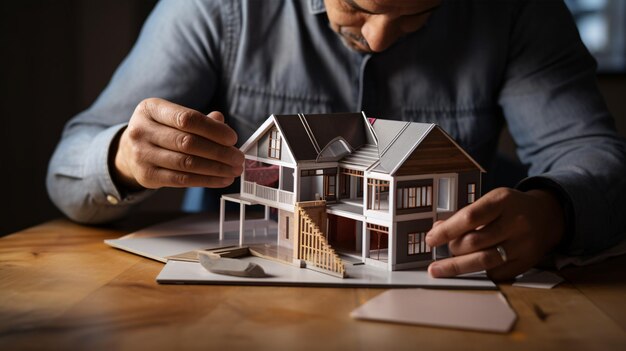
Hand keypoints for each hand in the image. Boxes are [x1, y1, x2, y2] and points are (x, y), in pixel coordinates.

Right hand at [112, 98, 243, 189]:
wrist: (130, 151)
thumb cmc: (162, 131)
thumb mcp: (174, 118)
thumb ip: (199, 120)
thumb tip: (223, 124)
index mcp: (151, 109)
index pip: (186, 118)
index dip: (213, 129)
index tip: (233, 138)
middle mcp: (141, 130)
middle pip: (187, 142)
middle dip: (219, 152)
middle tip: (238, 158)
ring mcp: (141, 154)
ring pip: (186, 163)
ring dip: (216, 168)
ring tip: (234, 170)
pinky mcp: (146, 176)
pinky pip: (181, 180)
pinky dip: (205, 180)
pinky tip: (221, 180)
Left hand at [425, 188, 564, 280]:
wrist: (549, 216)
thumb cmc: (511, 207)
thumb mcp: (491, 200)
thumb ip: (467, 214)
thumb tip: (438, 229)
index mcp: (502, 201)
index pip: (469, 217)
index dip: (446, 230)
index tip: (430, 239)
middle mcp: (515, 222)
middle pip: (474, 242)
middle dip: (452, 249)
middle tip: (439, 251)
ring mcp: (523, 245)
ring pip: (483, 261)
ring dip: (457, 266)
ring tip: (439, 269)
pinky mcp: (526, 262)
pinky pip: (495, 273)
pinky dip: (479, 272)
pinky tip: (470, 268)